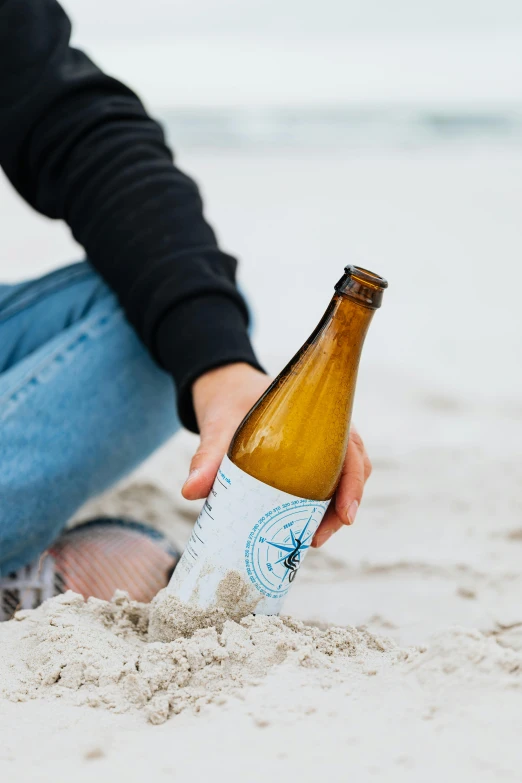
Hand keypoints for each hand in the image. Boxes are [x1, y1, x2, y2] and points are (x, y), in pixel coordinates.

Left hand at [182, 363, 371, 549]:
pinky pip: (325, 485)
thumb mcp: (218, 425)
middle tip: (317, 537)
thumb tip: (190, 491)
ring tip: (310, 538)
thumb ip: (207, 456)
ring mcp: (321, 447)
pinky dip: (319, 508)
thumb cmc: (230, 401)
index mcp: (319, 414)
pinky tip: (302, 529)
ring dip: (332, 512)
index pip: (351, 448)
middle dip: (342, 507)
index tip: (346, 514)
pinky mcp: (308, 461)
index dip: (354, 483)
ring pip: (343, 480)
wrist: (226, 391)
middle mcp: (328, 430)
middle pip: (354, 470)